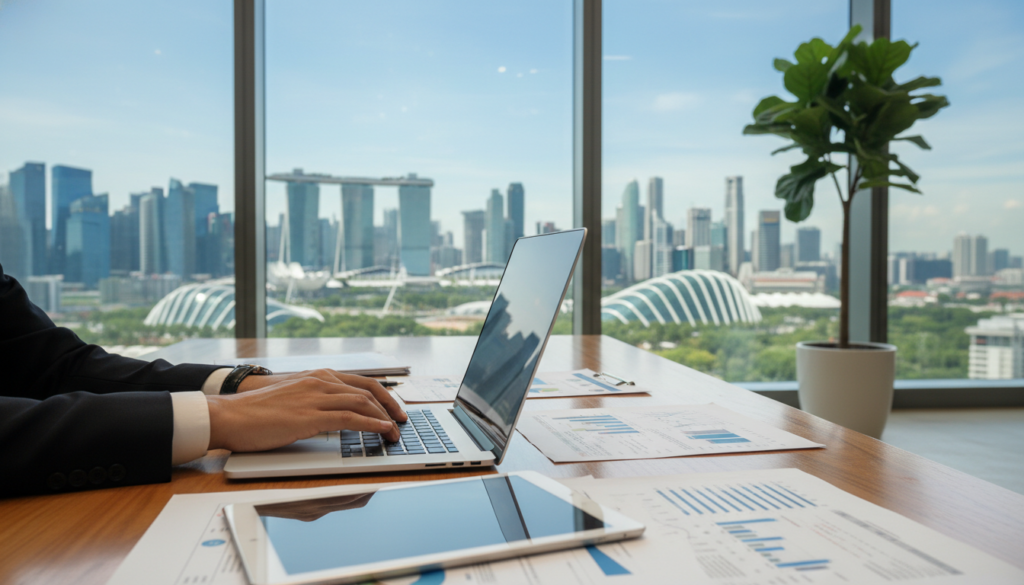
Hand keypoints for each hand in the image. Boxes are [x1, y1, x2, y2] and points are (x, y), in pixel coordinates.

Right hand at [207, 373, 406, 451]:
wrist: (230, 415)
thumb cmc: (256, 412)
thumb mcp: (293, 400)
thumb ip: (315, 402)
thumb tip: (334, 416)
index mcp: (317, 376)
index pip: (362, 381)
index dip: (384, 395)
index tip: (395, 408)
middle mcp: (320, 381)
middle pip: (368, 389)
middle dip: (390, 406)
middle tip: (402, 421)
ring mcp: (315, 397)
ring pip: (362, 402)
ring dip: (384, 418)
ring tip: (395, 433)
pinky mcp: (309, 415)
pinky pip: (349, 417)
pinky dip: (371, 424)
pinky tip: (382, 431)